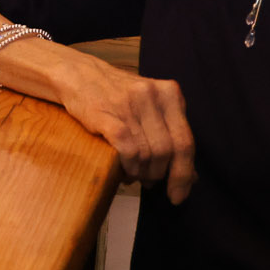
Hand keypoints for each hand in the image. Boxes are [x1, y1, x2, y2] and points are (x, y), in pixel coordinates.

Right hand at [53, 57, 196, 203]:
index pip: (186, 141)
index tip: (179, 194)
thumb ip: (171, 135)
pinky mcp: (105, 114)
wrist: (78, 75)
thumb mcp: (151, 107)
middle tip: (150, 183)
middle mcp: (153, 95)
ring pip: (147, 153)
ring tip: (133, 176)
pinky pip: (127, 149)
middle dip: (159, 174)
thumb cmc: (116, 95)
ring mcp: (129, 104)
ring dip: (141, 173)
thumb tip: (192, 176)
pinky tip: (124, 171)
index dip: (184, 173)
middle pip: (167, 151)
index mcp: (170, 94)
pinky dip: (128, 166)